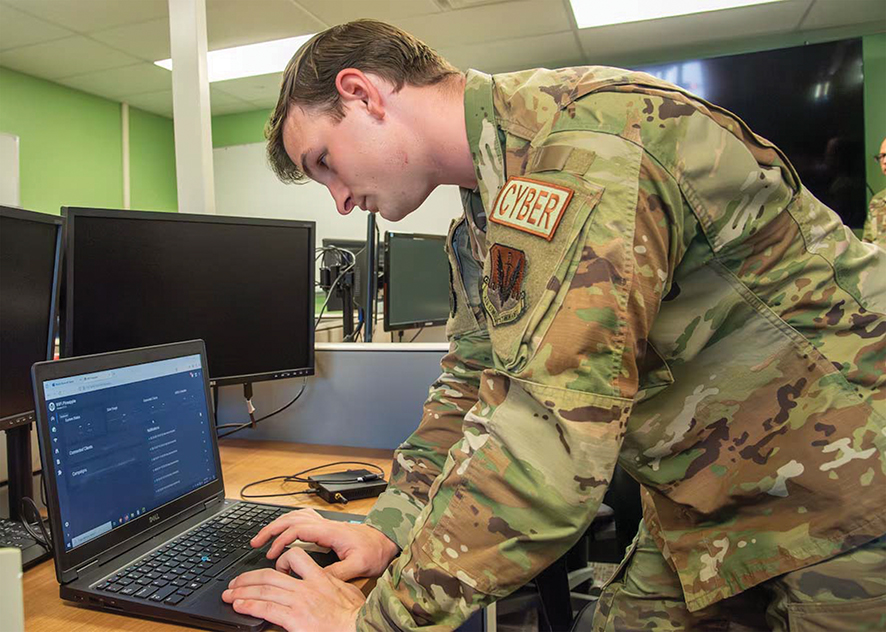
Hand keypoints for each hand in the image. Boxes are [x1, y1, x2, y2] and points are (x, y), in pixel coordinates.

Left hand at [223, 547, 363, 631]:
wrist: (360, 627)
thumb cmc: (356, 615)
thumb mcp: (348, 591)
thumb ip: (334, 583)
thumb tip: (327, 582)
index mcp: (320, 578)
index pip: (295, 559)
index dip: (278, 562)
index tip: (268, 570)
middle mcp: (307, 587)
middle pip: (270, 575)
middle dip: (249, 578)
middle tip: (235, 583)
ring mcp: (299, 602)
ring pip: (264, 589)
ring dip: (243, 591)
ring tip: (230, 594)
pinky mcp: (295, 618)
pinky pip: (266, 608)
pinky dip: (249, 605)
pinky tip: (239, 605)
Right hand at [251, 507, 398, 580]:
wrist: (386, 540)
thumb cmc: (375, 551)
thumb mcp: (360, 565)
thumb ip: (338, 571)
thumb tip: (316, 578)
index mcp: (331, 532)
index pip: (298, 529)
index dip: (281, 540)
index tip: (272, 555)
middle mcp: (326, 525)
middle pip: (291, 518)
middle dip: (271, 529)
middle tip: (255, 542)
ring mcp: (326, 524)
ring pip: (295, 516)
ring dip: (277, 524)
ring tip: (263, 537)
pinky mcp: (327, 528)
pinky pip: (302, 519)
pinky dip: (288, 522)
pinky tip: (283, 530)